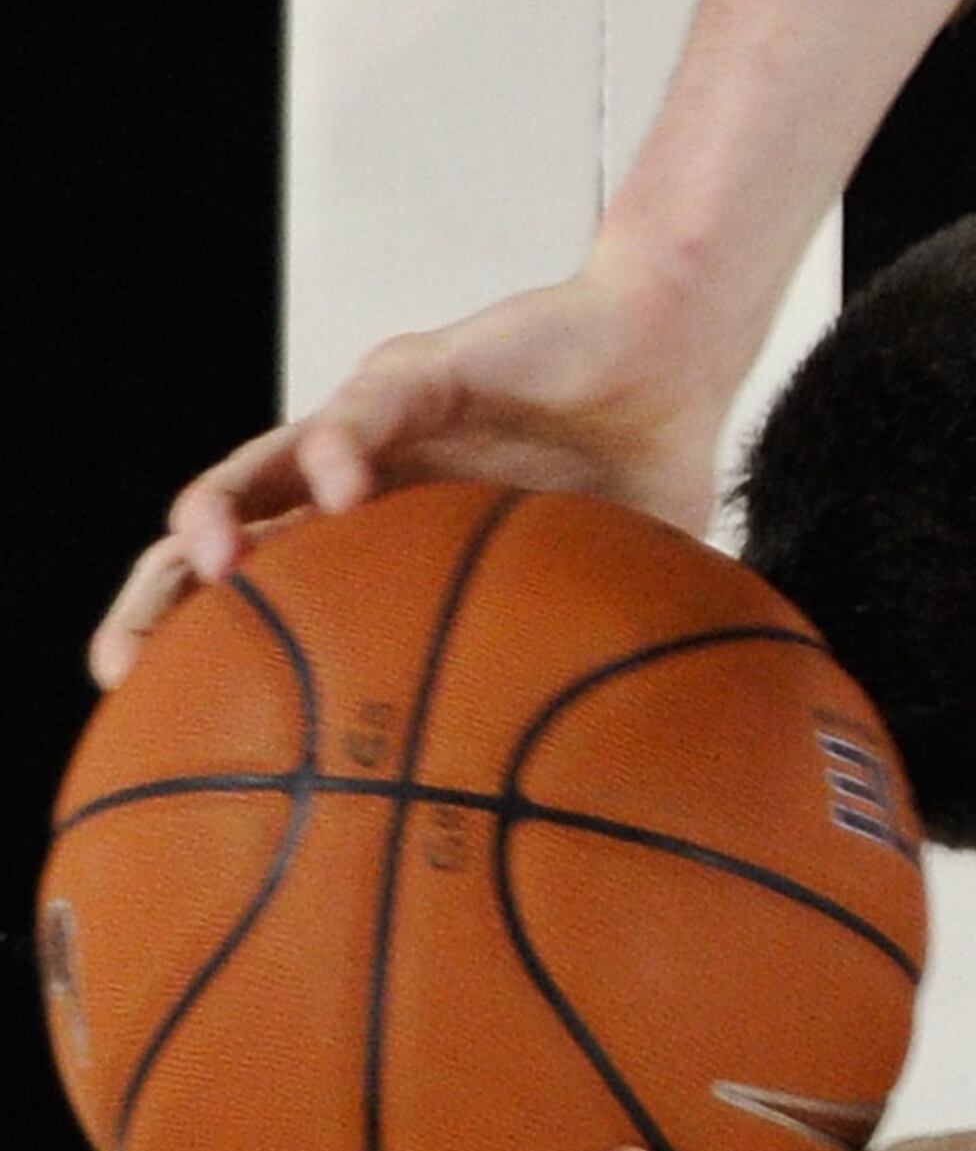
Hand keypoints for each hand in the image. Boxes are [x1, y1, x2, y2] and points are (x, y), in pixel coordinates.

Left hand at [93, 263, 728, 689]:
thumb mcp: (602, 597)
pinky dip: (338, 449)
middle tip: (125, 669)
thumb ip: (583, 674)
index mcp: (386, 547)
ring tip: (210, 565)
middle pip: (220, 548)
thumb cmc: (639, 470)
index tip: (166, 734)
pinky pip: (359, 413)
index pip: (266, 608)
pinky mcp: (415, 374)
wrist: (675, 354)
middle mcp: (361, 490)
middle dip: (160, 605)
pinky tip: (343, 489)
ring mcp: (377, 431)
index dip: (203, 663)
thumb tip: (617, 796)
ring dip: (217, 517)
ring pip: (255, 471)